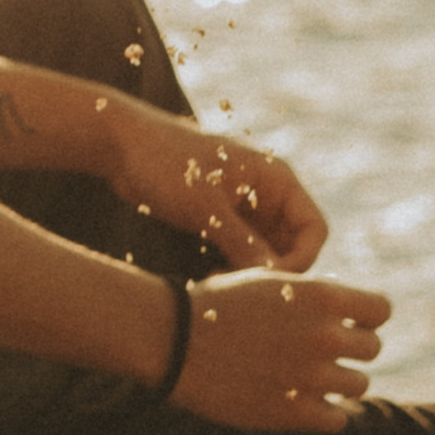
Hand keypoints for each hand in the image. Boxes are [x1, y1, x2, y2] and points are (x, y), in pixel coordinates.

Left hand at [106, 104, 327, 269]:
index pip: (314, 229)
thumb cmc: (165, 163)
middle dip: (274, 271)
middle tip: (238, 289)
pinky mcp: (222, 219)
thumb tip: (276, 282)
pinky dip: (235, 268)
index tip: (267, 282)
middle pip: (294, 245)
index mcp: (277, 178)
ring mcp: (245, 207)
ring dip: (252, 273)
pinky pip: (243, 251)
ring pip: (268, 252)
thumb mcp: (206, 207)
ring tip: (220, 284)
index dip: (302, 260)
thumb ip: (244, 244)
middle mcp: (267, 193)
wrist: (120, 144)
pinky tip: (209, 280)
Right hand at [172, 268, 387, 430]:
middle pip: (372, 348)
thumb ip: (311, 296)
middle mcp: (324, 336)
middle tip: (318, 350)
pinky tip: (300, 400)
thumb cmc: (214, 305)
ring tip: (307, 375)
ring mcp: (312, 376)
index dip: (365, 316)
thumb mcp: (267, 283)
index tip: (346, 322)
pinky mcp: (295, 412)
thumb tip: (342, 312)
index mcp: (321, 297)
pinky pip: (337, 418)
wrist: (174, 340)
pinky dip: (324, 411)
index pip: (381, 310)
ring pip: (358, 385)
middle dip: (351, 348)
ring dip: (338, 381)